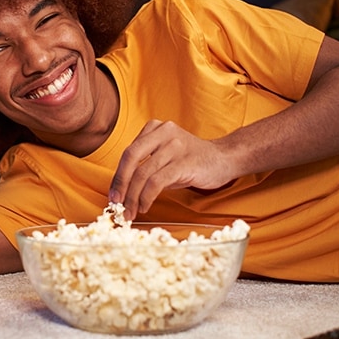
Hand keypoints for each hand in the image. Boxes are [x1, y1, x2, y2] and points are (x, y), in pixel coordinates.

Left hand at [108, 120, 234, 219]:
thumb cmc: (191, 161)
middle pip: (131, 158)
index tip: (113, 195)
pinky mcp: (184, 162)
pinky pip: (157, 182)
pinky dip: (147, 197)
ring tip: (131, 211)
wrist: (224, 159)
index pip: (128, 152)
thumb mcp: (164, 156)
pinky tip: (145, 206)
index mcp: (155, 127)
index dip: (117, 176)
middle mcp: (163, 132)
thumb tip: (122, 190)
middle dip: (120, 184)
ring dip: (133, 197)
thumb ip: (144, 166)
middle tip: (116, 204)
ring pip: (143, 173)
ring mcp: (175, 146)